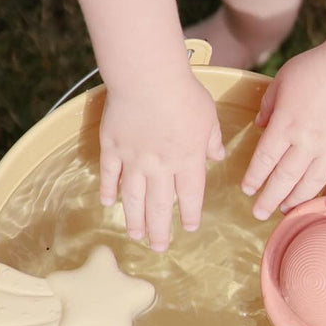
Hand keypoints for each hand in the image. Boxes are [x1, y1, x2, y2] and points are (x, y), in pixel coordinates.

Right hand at [99, 73, 224, 250]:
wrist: (147, 77)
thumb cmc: (182, 92)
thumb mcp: (208, 116)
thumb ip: (212, 140)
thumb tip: (217, 156)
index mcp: (187, 160)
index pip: (189, 196)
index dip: (189, 215)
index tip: (188, 228)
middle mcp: (160, 167)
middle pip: (159, 206)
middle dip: (159, 230)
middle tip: (158, 248)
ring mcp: (133, 159)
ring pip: (133, 198)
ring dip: (134, 220)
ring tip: (135, 236)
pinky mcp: (112, 147)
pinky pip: (109, 175)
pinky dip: (108, 191)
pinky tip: (108, 203)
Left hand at [241, 46, 325, 219]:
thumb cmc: (319, 67)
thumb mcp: (283, 78)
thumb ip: (269, 104)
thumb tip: (260, 124)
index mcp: (286, 125)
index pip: (264, 160)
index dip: (254, 178)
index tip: (247, 189)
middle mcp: (308, 142)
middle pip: (284, 178)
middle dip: (269, 199)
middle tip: (258, 213)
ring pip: (311, 183)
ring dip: (297, 199)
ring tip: (286, 210)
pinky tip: (324, 199)